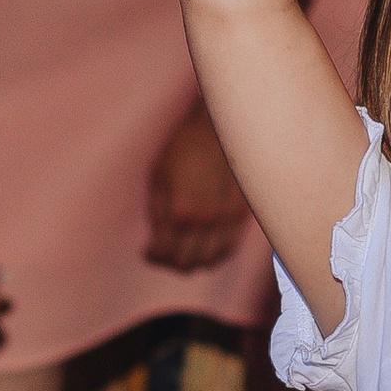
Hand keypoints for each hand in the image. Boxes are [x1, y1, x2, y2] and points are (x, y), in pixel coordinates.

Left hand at [146, 97, 252, 271]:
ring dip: (193, 262)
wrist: (220, 128)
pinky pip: (229, 249)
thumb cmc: (184, 148)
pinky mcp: (243, 216)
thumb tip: (155, 242)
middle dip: (169, 262)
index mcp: (180, 211)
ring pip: (209, 261)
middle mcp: (206, 221)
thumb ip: (157, 214)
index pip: (164, 253)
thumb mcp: (158, 177)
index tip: (147, 251)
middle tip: (163, 253)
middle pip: (186, 263)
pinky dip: (215, 255)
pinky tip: (205, 246)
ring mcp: (228, 220)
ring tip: (183, 251)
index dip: (152, 256)